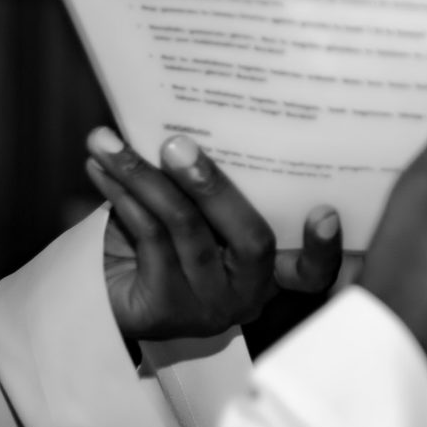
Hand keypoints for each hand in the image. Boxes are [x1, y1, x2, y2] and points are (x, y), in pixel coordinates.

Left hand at [89, 129, 345, 344]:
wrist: (103, 292)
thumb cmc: (163, 240)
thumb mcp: (200, 214)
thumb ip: (214, 188)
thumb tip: (201, 118)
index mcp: (272, 270)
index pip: (313, 270)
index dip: (325, 247)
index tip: (326, 211)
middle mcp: (249, 293)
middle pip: (250, 238)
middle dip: (215, 186)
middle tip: (177, 144)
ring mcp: (209, 306)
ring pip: (187, 230)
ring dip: (145, 178)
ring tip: (112, 143)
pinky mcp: (164, 308)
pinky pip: (149, 238)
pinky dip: (123, 195)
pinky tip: (100, 168)